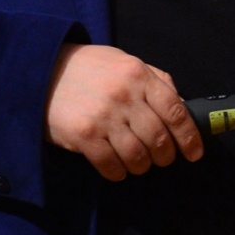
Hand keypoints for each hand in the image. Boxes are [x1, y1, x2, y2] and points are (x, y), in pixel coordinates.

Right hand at [45, 43, 203, 181]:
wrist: (40, 70)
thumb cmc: (88, 68)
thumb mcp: (123, 62)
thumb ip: (154, 79)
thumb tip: (180, 104)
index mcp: (138, 74)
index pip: (175, 110)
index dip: (189, 136)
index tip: (194, 152)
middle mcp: (124, 94)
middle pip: (159, 138)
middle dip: (165, 155)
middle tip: (162, 159)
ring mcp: (103, 116)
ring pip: (138, 155)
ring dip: (142, 165)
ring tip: (138, 163)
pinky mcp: (84, 135)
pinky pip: (111, 165)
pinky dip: (118, 172)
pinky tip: (116, 168)